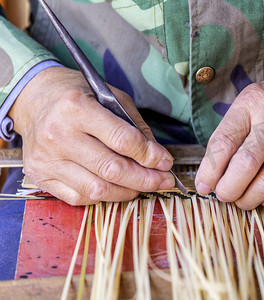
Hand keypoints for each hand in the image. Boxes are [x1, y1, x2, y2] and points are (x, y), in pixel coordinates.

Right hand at [10, 67, 174, 204]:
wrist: (34, 100)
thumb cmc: (77, 96)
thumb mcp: (111, 97)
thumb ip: (135, 126)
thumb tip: (157, 157)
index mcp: (76, 108)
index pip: (123, 140)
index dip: (150, 155)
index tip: (166, 162)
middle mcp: (58, 135)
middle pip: (112, 169)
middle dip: (145, 179)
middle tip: (163, 180)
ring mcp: (47, 159)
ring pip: (97, 189)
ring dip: (128, 191)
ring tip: (143, 186)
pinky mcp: (41, 176)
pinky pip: (79, 197)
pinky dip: (104, 196)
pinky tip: (117, 188)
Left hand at [195, 71, 263, 209]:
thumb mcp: (252, 102)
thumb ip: (232, 132)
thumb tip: (212, 173)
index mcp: (252, 103)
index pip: (223, 142)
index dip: (208, 171)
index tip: (203, 186)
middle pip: (245, 165)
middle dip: (228, 189)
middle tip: (222, 195)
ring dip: (247, 199)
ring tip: (240, 200)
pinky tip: (261, 196)